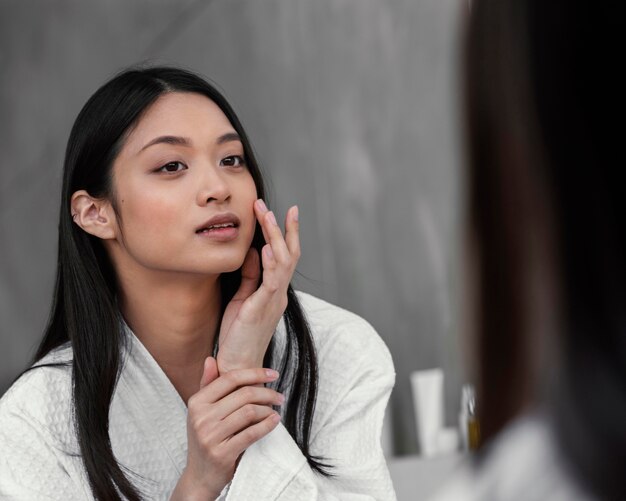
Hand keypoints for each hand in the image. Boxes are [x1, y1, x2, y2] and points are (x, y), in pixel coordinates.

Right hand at [171, 358, 283, 499]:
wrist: (199, 476)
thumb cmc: (205, 438)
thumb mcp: (201, 412)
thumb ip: (207, 385)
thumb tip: (210, 359)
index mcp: (197, 402)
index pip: (230, 378)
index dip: (255, 373)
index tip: (273, 374)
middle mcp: (201, 417)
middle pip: (243, 394)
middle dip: (267, 393)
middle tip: (279, 396)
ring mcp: (210, 436)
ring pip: (250, 412)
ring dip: (268, 409)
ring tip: (275, 410)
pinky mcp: (222, 453)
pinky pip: (252, 433)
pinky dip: (267, 425)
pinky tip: (274, 421)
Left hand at [217, 199, 299, 372]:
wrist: (238, 365)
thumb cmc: (239, 334)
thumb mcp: (243, 299)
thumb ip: (251, 276)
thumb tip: (255, 251)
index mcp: (275, 290)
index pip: (285, 256)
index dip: (286, 233)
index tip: (284, 210)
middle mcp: (279, 293)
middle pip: (289, 254)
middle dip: (281, 227)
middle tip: (270, 205)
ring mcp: (273, 300)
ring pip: (283, 262)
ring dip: (275, 237)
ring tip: (267, 215)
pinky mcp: (262, 309)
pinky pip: (271, 282)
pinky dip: (271, 263)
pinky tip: (268, 247)